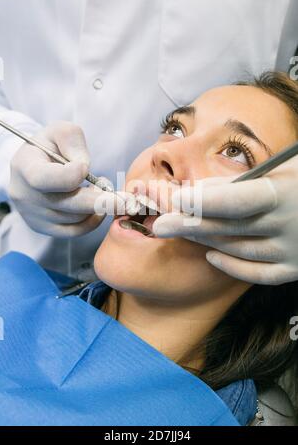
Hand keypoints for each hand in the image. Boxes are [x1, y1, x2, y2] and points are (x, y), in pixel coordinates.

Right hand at [9, 122, 119, 237]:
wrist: (33, 167)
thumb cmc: (49, 147)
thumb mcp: (59, 131)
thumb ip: (73, 140)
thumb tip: (84, 167)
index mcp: (24, 167)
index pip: (44, 179)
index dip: (70, 175)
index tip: (86, 167)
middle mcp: (25, 195)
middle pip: (67, 205)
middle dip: (101, 201)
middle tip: (126, 199)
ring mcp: (34, 215)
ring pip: (75, 218)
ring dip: (97, 206)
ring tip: (101, 189)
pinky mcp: (45, 228)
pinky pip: (75, 231)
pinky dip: (93, 220)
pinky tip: (99, 207)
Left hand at [153, 156, 297, 284]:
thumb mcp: (280, 170)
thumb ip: (241, 183)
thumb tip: (197, 193)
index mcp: (284, 193)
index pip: (238, 199)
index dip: (203, 201)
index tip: (175, 201)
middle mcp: (289, 224)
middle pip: (229, 227)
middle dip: (190, 225)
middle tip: (160, 224)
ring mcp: (294, 250)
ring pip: (238, 248)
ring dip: (205, 240)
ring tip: (180, 232)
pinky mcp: (296, 268)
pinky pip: (258, 274)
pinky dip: (232, 266)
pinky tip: (210, 255)